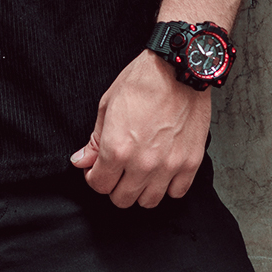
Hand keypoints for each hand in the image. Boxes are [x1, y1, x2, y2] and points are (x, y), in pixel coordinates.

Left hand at [70, 51, 211, 207]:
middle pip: (122, 199)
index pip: (99, 185)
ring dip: (140, 190)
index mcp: (116, 148)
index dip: (94, 177)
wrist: (178, 70)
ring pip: (148, 201)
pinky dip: (167, 187)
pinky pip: (176, 193)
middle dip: (114, 186)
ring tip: (139, 173)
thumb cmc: (142, 82)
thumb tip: (81, 161)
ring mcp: (168, 166)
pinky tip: (161, 171)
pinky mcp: (190, 163)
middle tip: (117, 171)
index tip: (97, 170)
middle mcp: (141, 163)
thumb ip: (93, 140)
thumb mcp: (107, 105)